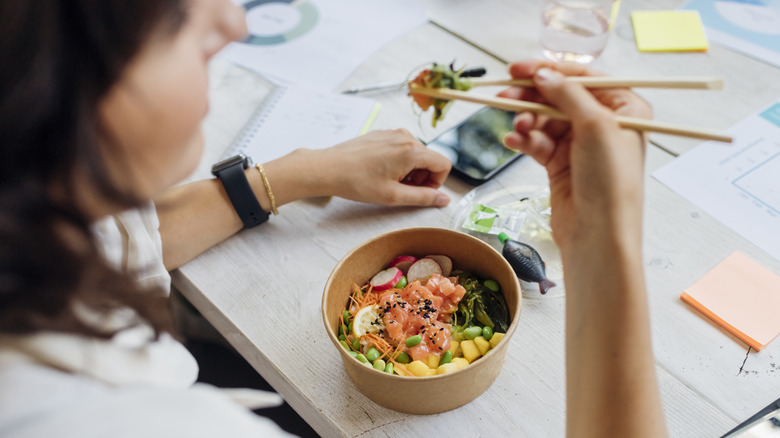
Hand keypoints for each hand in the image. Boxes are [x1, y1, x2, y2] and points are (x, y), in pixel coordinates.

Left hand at [295, 129, 451, 206]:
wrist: (328, 168)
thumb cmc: (357, 182)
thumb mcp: (393, 196)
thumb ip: (423, 197)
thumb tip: (444, 199)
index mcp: (412, 150)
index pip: (444, 165)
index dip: (437, 183)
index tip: (420, 193)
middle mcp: (405, 137)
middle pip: (430, 159)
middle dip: (422, 177)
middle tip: (402, 191)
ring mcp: (392, 133)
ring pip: (416, 154)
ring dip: (410, 171)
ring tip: (389, 183)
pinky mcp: (382, 135)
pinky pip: (401, 148)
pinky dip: (398, 162)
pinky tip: (381, 173)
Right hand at [498, 60, 651, 252]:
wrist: (598, 234)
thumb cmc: (610, 183)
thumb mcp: (595, 126)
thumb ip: (567, 94)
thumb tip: (543, 74)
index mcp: (625, 109)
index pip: (584, 79)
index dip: (551, 71)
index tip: (521, 69)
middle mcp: (604, 126)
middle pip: (560, 98)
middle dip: (533, 97)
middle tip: (506, 94)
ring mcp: (581, 147)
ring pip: (545, 120)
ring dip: (527, 120)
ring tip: (517, 126)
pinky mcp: (561, 166)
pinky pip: (538, 143)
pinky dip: (524, 140)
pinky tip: (513, 141)